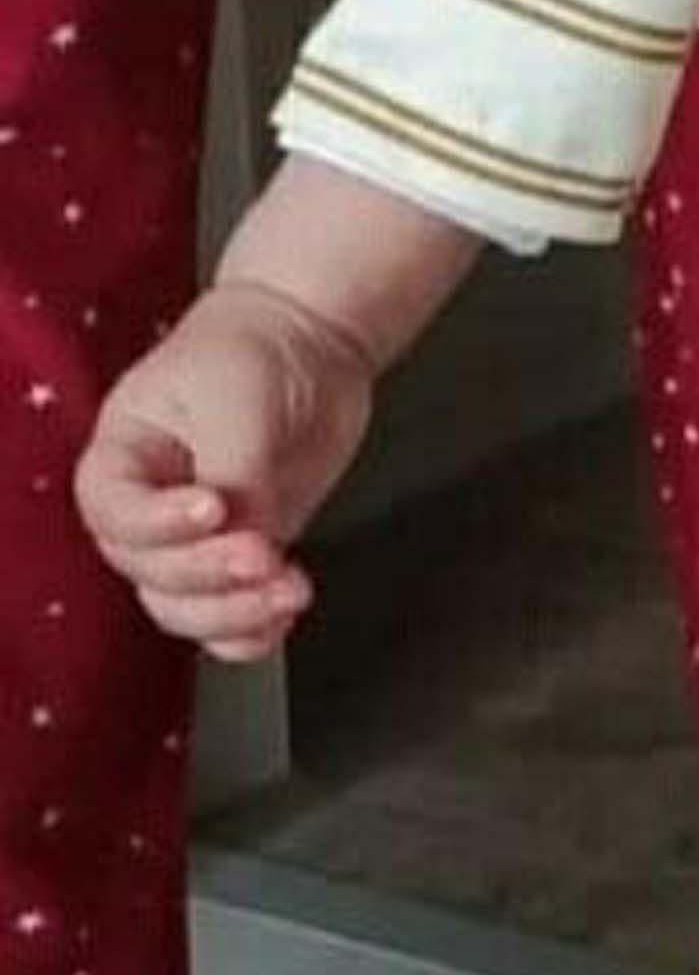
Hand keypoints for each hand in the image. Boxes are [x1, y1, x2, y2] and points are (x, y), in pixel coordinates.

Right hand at [73, 286, 378, 662]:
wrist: (310, 343)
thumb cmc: (252, 353)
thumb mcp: (238, 401)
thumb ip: (240, 474)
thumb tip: (254, 542)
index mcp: (123, 456)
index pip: (112, 509)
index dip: (155, 523)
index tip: (212, 506)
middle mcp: (149, 506)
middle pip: (147, 569)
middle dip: (205, 573)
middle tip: (262, 555)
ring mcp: (196, 538)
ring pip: (183, 605)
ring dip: (232, 613)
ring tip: (288, 592)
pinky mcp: (244, 552)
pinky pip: (229, 615)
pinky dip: (251, 631)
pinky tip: (282, 617)